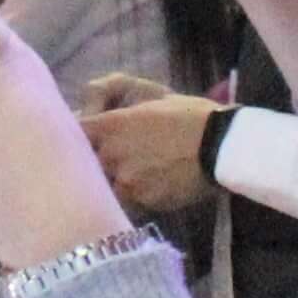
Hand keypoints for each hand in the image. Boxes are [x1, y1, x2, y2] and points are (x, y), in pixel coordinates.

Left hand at [80, 93, 217, 217]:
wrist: (221, 146)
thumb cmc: (190, 115)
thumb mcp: (154, 95)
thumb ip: (119, 97)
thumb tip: (94, 98)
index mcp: (111, 126)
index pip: (76, 135)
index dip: (82, 137)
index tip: (89, 138)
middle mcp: (111, 155)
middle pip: (90, 164)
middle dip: (102, 161)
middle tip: (123, 157)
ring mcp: (126, 182)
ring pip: (110, 185)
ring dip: (120, 181)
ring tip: (143, 175)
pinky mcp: (143, 202)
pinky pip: (132, 201)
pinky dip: (139, 195)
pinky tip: (157, 185)